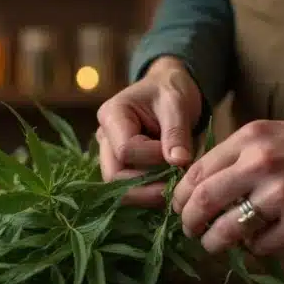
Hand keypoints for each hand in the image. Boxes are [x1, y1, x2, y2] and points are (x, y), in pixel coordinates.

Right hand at [96, 56, 202, 206]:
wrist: (168, 89)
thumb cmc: (170, 91)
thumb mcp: (176, 104)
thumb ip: (176, 132)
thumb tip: (179, 162)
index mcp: (112, 115)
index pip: (125, 150)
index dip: (153, 159)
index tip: (178, 155)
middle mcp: (104, 138)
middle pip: (114, 176)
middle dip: (146, 186)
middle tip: (177, 185)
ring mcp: (109, 154)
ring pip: (119, 188)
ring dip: (147, 193)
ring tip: (174, 186)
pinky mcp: (120, 167)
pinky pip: (129, 188)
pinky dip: (148, 193)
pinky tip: (167, 188)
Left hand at [171, 120, 283, 254]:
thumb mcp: (276, 135)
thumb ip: (240, 155)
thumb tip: (203, 185)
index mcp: (251, 138)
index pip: (198, 171)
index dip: (181, 194)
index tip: (179, 206)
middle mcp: (260, 165)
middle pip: (202, 201)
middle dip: (188, 222)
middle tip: (190, 230)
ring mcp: (280, 197)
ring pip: (226, 231)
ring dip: (214, 242)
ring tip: (214, 244)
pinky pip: (260, 246)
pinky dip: (253, 248)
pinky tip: (258, 242)